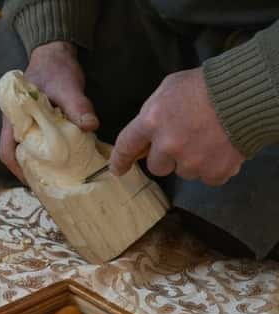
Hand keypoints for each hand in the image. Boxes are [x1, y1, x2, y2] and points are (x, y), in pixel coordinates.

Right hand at [0, 41, 98, 183]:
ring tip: (58, 177)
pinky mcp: (40, 123)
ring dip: (40, 164)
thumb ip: (77, 105)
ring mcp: (28, 124)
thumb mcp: (67, 85)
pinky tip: (64, 160)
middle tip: (50, 186)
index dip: (17, 170)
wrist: (55, 52)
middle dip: (31, 172)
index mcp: (14, 117)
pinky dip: (49, 154)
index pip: (6, 150)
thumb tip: (91, 125)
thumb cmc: (55, 68)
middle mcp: (17, 124)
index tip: (34, 183)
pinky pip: (40, 143)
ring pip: (28, 150)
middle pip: (17, 155)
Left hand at [109, 67, 244, 185]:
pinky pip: (207, 177)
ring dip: (191, 160)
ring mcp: (191, 161)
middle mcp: (167, 145)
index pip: (126, 145)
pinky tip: (221, 148)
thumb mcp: (168, 89)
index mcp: (151, 122)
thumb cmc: (205, 85)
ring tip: (207, 138)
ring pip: (183, 171)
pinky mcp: (214, 171)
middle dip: (166, 156)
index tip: (118, 169)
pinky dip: (213, 166)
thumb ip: (152, 113)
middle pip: (156, 166)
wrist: (246, 94)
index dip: (120, 160)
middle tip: (184, 140)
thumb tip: (145, 135)